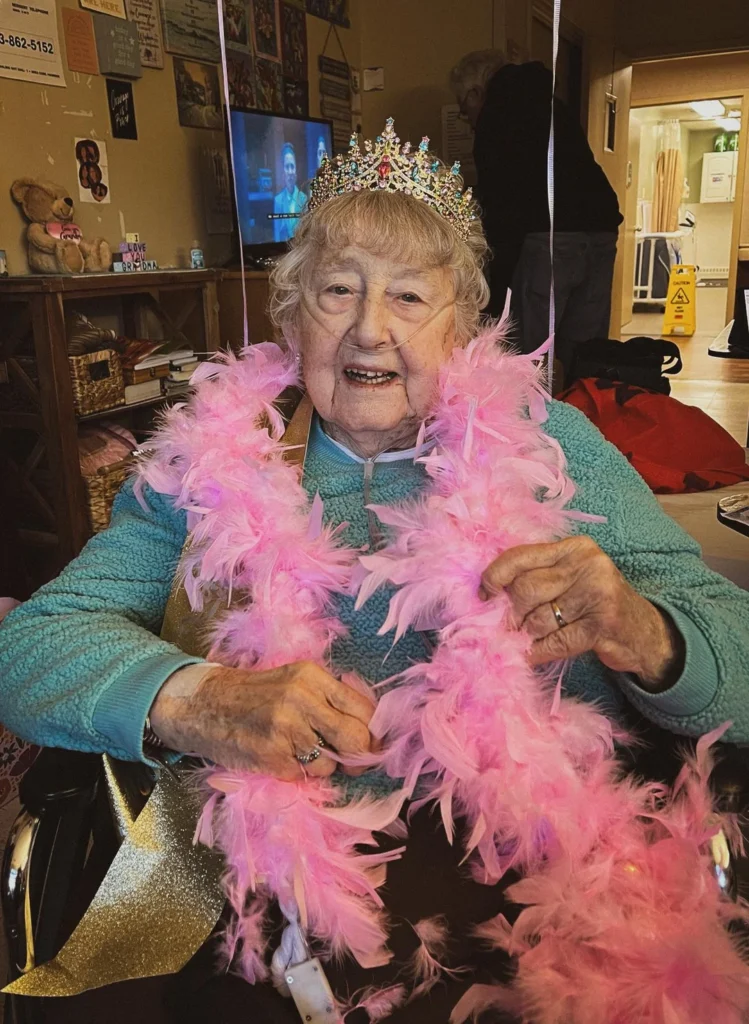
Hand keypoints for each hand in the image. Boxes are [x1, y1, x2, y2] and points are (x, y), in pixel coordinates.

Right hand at [149, 661, 374, 780]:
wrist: (205, 705)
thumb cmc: (257, 695)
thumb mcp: (295, 681)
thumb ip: (330, 699)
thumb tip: (370, 731)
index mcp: (312, 676)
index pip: (363, 709)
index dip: (373, 732)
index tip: (372, 744)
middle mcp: (301, 699)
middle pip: (355, 738)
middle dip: (359, 756)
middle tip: (352, 761)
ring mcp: (285, 729)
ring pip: (329, 764)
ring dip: (321, 767)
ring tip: (299, 752)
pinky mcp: (270, 757)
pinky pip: (301, 776)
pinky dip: (295, 773)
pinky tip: (278, 757)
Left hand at [480, 536, 684, 690]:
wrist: (644, 633)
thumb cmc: (595, 604)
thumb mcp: (571, 579)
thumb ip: (538, 577)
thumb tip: (488, 595)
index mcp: (574, 548)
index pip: (521, 556)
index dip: (495, 576)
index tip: (484, 594)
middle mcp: (587, 565)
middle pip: (525, 589)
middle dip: (511, 614)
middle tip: (510, 627)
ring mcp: (597, 594)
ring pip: (538, 618)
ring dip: (526, 636)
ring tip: (527, 640)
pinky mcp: (602, 625)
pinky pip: (555, 642)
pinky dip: (538, 652)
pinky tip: (533, 655)